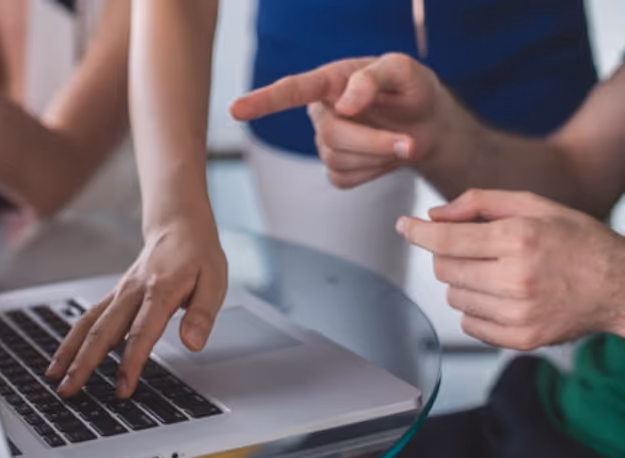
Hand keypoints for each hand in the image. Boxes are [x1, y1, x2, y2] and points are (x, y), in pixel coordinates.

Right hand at [46, 216, 227, 397]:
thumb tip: (193, 343)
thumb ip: (202, 314)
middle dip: (84, 363)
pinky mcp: (115, 295)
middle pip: (103, 331)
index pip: (141, 332)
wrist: (179, 225)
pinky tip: (62, 357)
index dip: (131, 362)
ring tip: (54, 378)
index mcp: (160, 290)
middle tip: (70, 390)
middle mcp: (133, 292)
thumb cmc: (198, 255)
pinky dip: (73, 339)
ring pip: (89, 324)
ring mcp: (120, 293)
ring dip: (70, 352)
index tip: (123, 388)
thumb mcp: (215, 282)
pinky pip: (89, 317)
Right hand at [231, 54, 446, 188]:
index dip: (262, 102)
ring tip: (404, 142)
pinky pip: (345, 179)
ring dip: (379, 156)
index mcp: (330, 81)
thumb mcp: (404, 71)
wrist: (428, 125)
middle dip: (373, 142)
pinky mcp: (337, 170)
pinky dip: (373, 172)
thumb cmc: (412, 90)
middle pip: (331, 136)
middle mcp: (322, 112)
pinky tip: (385, 157)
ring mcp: (326, 143)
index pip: (291, 91)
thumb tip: (344, 104)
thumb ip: (373, 78)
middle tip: (410, 142)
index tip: (235, 110)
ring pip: (338, 160)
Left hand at [396, 189, 624, 350]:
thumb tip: (434, 216)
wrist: (620, 286)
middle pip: (444, 269)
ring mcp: (518, 313)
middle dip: (449, 255)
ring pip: (453, 297)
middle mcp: (516, 278)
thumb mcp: (534, 205)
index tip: (404, 226)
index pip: (446, 240)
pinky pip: (469, 324)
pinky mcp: (520, 339)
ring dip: (464, 282)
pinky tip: (502, 296)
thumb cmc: (577, 241)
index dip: (418, 232)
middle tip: (476, 249)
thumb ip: (479, 203)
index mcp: (518, 239)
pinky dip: (476, 309)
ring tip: (497, 273)